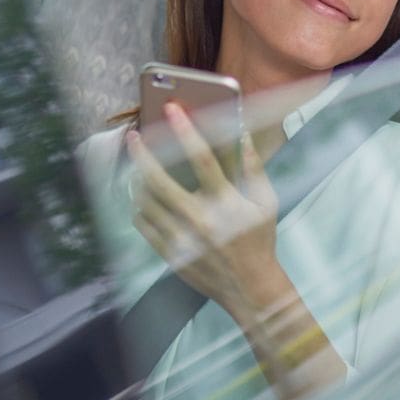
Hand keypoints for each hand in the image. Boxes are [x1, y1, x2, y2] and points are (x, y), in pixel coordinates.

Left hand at [127, 103, 286, 321]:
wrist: (250, 288)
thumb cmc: (259, 241)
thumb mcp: (266, 203)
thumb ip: (253, 168)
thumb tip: (242, 135)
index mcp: (225, 202)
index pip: (202, 159)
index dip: (186, 131)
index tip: (172, 110)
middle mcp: (200, 219)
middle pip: (159, 180)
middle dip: (142, 154)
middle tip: (133, 137)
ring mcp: (181, 238)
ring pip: (145, 202)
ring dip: (137, 180)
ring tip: (135, 166)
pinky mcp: (169, 254)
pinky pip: (143, 225)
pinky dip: (139, 208)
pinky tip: (142, 199)